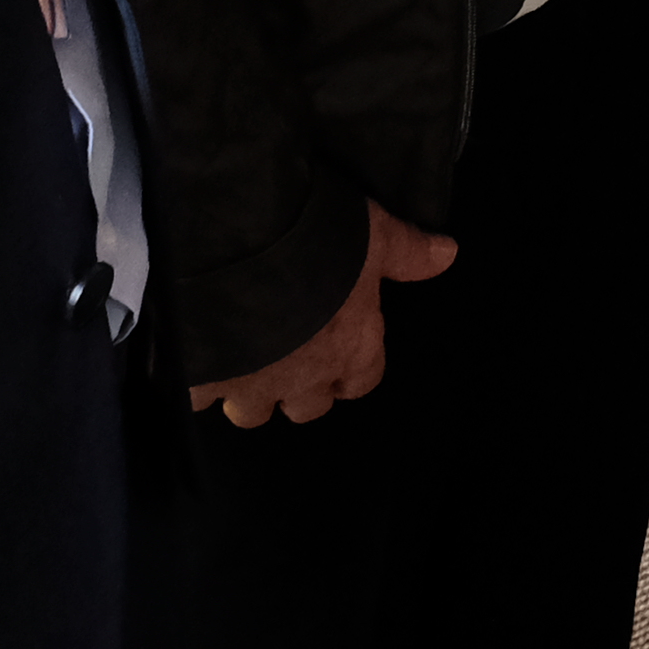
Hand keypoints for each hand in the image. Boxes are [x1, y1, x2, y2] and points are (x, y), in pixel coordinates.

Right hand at [184, 203, 459, 429]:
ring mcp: (251, 386)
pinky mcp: (204, 380)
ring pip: (252, 413)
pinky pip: (200, 398)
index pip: (362, 382)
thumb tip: (448, 254)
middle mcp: (304, 379)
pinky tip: (199, 353)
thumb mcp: (376, 235)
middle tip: (288, 349)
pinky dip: (199, 381)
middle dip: (299, 386)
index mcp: (350, 351)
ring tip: (242, 356)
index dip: (351, 367)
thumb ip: (409, 253)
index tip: (340, 347)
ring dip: (250, 390)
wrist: (242, 245)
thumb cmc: (321, 242)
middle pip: (307, 407)